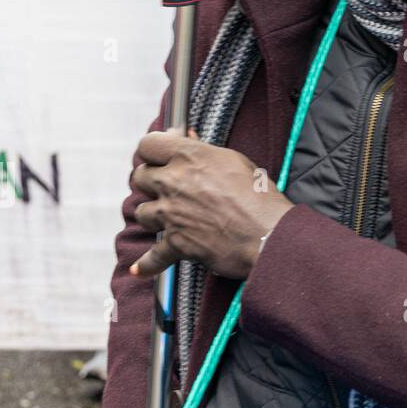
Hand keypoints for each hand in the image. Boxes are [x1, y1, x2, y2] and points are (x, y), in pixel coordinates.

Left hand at [128, 128, 293, 280]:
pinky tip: (139, 269)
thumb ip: (204, 151)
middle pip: (139, 176)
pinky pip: (152, 256)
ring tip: (168, 216)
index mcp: (190, 157)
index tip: (161, 155)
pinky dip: (147, 265)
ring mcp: (171, 213)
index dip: (153, 149)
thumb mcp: (236, 161)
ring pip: (141, 211)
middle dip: (150, 180)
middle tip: (164, 184)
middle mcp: (174, 182)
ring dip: (153, 214)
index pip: (149, 144)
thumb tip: (187, 138)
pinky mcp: (174, 242)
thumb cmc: (259, 196)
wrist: (267, 234)